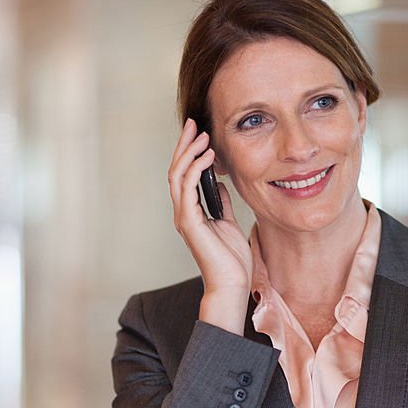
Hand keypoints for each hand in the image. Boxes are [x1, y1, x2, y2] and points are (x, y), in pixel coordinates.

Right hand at [168, 118, 252, 299]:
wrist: (231, 284)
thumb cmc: (231, 260)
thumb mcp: (228, 223)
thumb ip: (221, 204)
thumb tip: (220, 185)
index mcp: (192, 212)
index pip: (185, 175)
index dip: (190, 152)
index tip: (200, 132)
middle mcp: (184, 212)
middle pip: (177, 171)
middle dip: (185, 145)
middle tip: (194, 123)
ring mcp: (184, 217)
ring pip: (178, 176)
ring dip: (189, 153)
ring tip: (203, 135)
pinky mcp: (189, 223)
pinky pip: (187, 189)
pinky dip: (196, 169)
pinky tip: (207, 156)